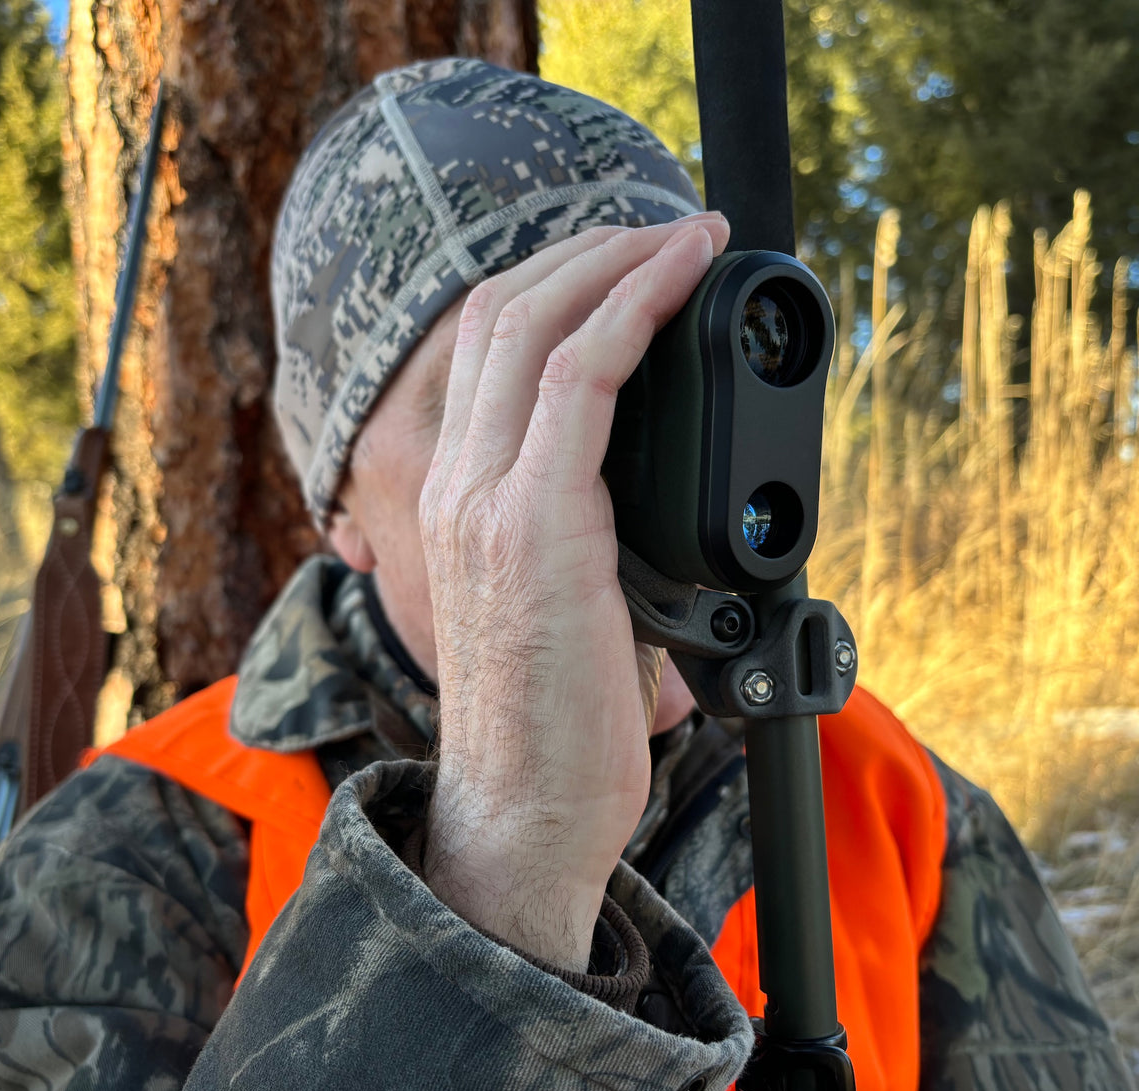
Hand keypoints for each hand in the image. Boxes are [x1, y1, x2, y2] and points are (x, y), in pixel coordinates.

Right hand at [420, 212, 730, 969]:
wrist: (524, 811)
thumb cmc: (557, 724)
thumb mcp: (565, 607)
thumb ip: (588, 534)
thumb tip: (662, 497)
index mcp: (457, 500)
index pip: (485, 349)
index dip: (554, 283)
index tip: (626, 260)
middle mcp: (455, 484)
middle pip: (502, 312)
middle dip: (587, 249)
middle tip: (665, 230)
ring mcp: (486, 499)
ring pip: (535, 323)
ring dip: (616, 260)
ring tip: (683, 235)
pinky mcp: (535, 521)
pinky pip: (580, 375)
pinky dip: (633, 308)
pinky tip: (680, 278)